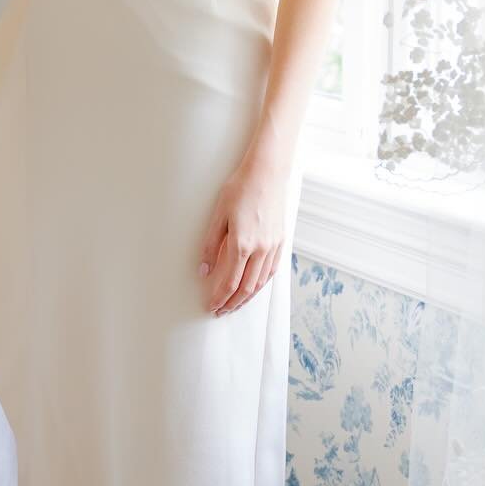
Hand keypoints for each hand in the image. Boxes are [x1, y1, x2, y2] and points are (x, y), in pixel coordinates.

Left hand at [198, 154, 288, 316]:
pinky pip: (271, 271)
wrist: (267, 173)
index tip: (211, 306)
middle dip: (232, 303)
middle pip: (246, 288)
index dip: (220, 298)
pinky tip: (254, 288)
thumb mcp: (218, 215)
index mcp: (242, 244)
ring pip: (260, 283)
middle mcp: (260, 249)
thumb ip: (211, 245)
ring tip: (235, 305)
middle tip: (220, 311)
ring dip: (247, 298)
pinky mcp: (280, 241)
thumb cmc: (240, 189)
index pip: (230, 282)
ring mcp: (273, 246)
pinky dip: (261, 285)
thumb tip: (204, 270)